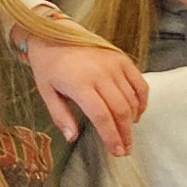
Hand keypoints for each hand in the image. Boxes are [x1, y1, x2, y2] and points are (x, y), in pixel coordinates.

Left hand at [20, 32, 145, 156]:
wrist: (53, 33)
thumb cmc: (48, 66)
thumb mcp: (45, 92)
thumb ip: (60, 116)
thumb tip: (72, 138)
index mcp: (79, 83)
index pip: (101, 116)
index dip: (111, 137)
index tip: (117, 152)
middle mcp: (100, 73)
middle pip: (120, 110)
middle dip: (125, 134)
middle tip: (125, 149)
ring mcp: (114, 65)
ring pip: (132, 99)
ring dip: (132, 120)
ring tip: (128, 135)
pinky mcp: (122, 58)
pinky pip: (139, 83)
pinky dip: (142, 101)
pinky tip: (136, 114)